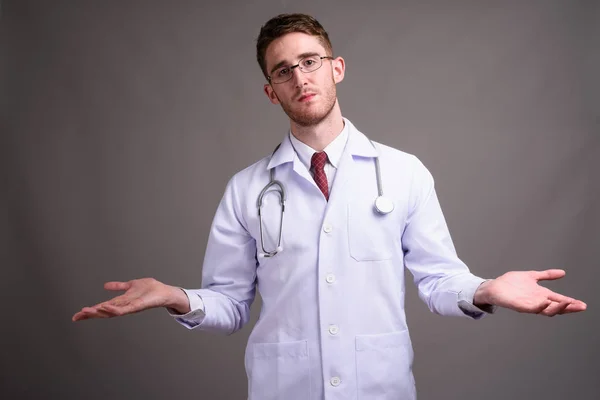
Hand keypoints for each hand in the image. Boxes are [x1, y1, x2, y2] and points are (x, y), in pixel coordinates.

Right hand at [72, 278, 189, 320]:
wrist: (165, 291)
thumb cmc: (150, 289)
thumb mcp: (131, 285)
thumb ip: (119, 286)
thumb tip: (105, 286)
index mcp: (120, 301)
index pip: (102, 307)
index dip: (90, 311)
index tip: (76, 315)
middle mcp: (123, 306)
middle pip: (103, 312)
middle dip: (90, 315)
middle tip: (77, 316)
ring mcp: (129, 307)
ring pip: (111, 312)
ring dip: (99, 312)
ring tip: (87, 311)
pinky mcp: (137, 306)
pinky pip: (124, 309)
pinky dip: (114, 309)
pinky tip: (105, 307)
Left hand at [474, 269, 586, 316]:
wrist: (494, 287)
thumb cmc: (511, 283)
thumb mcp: (532, 276)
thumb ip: (547, 275)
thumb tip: (563, 272)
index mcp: (541, 295)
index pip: (559, 300)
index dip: (571, 303)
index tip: (582, 304)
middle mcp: (538, 301)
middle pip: (557, 307)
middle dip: (569, 307)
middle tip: (580, 306)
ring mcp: (530, 304)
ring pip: (547, 310)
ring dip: (558, 308)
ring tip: (567, 303)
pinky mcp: (521, 306)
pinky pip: (533, 308)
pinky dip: (541, 306)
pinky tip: (547, 302)